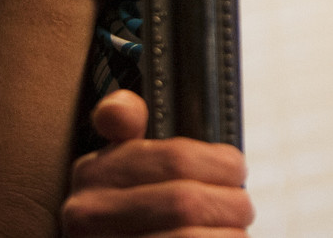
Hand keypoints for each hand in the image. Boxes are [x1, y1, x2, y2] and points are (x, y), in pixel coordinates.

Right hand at [61, 89, 254, 236]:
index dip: (220, 163)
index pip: (175, 157)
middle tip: (242, 208)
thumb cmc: (126, 210)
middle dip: (230, 204)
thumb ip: (125, 128)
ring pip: (188, 237)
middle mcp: (89, 213)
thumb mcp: (118, 164)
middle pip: (187, 202)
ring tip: (234, 232)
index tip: (237, 170)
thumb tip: (122, 108)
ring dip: (228, 235)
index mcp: (96, 172)